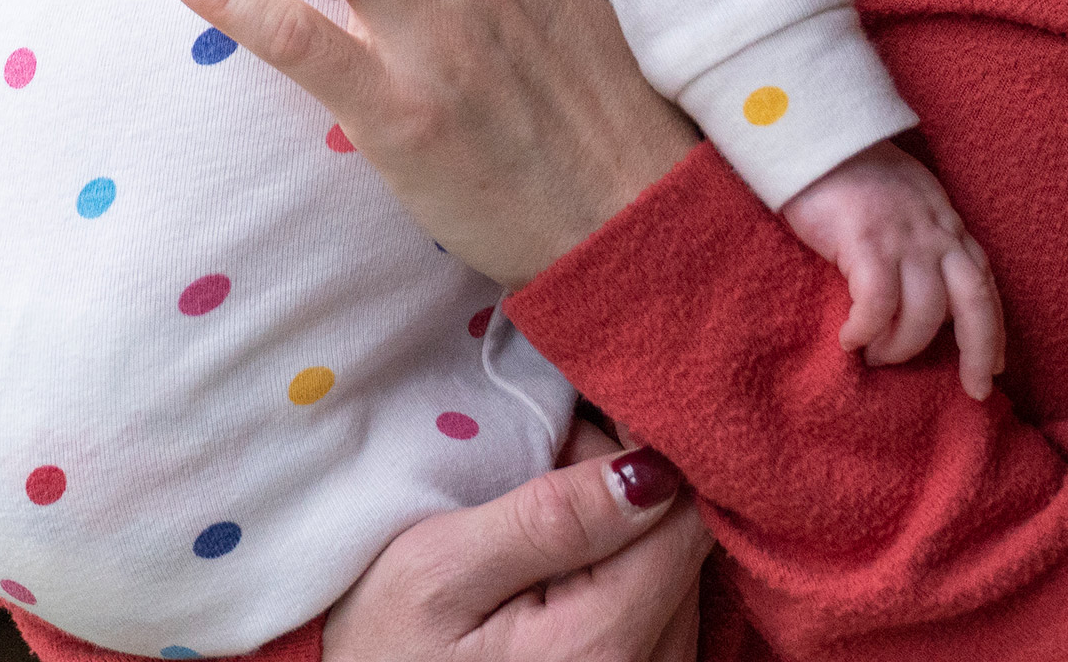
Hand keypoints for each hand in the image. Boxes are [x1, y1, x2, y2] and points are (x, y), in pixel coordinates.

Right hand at [323, 425, 707, 661]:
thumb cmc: (385, 646)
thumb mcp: (441, 569)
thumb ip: (550, 519)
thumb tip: (650, 472)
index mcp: (604, 644)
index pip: (682, 514)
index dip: (634, 452)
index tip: (566, 428)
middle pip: (682, 540)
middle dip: (621, 488)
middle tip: (533, 470)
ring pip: (677, 570)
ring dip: (620, 529)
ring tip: (534, 524)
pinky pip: (662, 608)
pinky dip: (619, 571)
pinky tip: (556, 569)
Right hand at [778, 142, 1005, 400]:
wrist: (815, 137)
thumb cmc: (853, 175)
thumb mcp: (909, 204)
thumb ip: (923, 240)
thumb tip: (924, 294)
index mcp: (947, 226)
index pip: (984, 285)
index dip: (994, 330)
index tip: (994, 367)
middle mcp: (936, 233)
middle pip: (974, 304)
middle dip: (979, 352)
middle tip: (974, 390)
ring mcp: (903, 237)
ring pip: (923, 313)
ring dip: (901, 348)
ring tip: (877, 356)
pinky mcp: (866, 241)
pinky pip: (877, 303)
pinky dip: (866, 330)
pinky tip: (849, 340)